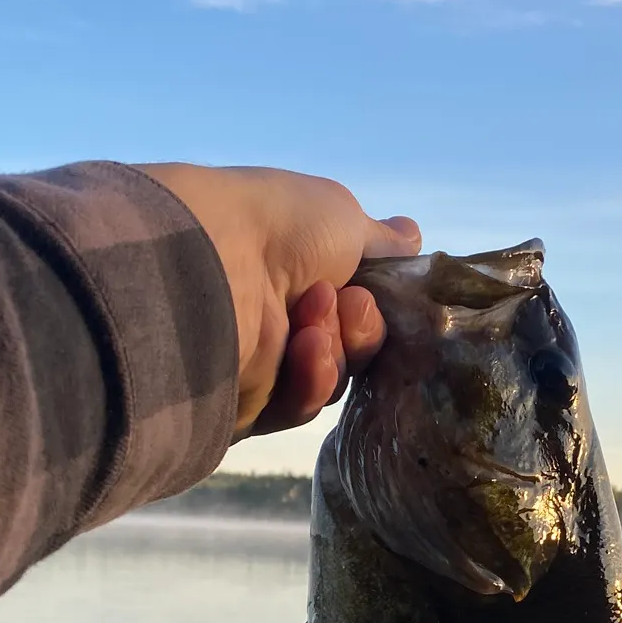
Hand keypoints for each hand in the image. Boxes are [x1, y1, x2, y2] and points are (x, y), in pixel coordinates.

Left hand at [135, 163, 420, 436]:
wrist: (211, 265)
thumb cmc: (278, 228)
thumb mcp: (343, 216)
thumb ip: (382, 239)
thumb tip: (411, 233)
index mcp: (295, 271)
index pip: (355, 306)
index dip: (376, 304)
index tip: (378, 289)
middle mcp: (278, 315)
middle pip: (351, 348)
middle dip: (360, 328)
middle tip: (349, 305)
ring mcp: (260, 361)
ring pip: (330, 379)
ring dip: (335, 349)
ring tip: (313, 322)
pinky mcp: (244, 405)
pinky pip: (298, 406)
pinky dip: (311, 378)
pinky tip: (304, 348)